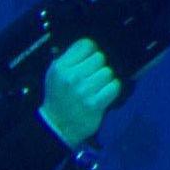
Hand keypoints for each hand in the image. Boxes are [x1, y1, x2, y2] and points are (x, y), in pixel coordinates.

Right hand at [37, 36, 120, 150]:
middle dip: (99, 66)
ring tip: (98, 86)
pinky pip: (114, 86)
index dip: (92, 50)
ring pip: (108, 72)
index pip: (87, 44)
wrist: (57, 125)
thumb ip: (70, 58)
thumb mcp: (55, 74)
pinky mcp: (94, 104)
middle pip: (100, 57)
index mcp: (60, 67)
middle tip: (94, 76)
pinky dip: (112, 89)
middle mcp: (71, 77)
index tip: (90, 59)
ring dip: (106, 79)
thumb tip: (93, 45)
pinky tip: (105, 93)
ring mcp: (83, 91)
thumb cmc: (59, 96)